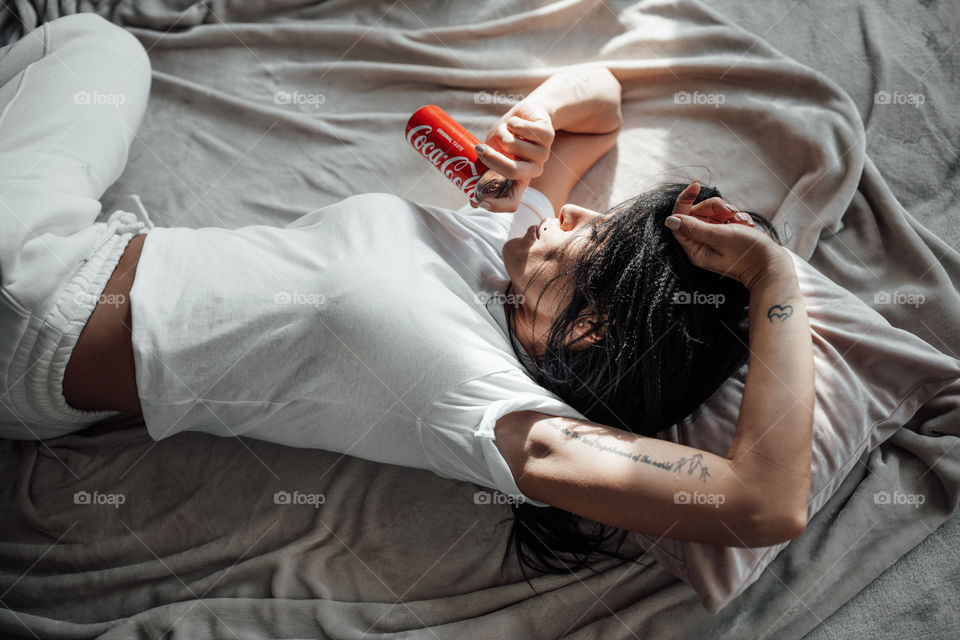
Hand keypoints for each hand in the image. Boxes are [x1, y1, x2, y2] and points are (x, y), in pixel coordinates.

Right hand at [472, 100, 554, 211]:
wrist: (527, 112)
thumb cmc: (506, 135)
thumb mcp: (492, 152)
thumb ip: (484, 169)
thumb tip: (472, 197)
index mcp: (519, 179)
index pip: (512, 202)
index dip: (497, 205)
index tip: (479, 201)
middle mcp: (533, 171)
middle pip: (512, 172)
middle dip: (492, 159)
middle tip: (479, 149)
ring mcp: (542, 154)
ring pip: (512, 145)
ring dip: (502, 131)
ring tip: (507, 129)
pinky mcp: (547, 136)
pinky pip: (522, 129)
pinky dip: (512, 122)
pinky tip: (517, 122)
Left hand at [665, 181, 784, 288]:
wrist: (771, 264)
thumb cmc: (746, 253)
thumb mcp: (719, 236)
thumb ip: (694, 227)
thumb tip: (670, 220)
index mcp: (694, 248)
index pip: (679, 219)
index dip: (685, 200)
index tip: (696, 185)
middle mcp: (701, 243)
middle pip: (697, 211)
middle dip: (715, 206)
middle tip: (731, 213)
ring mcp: (714, 237)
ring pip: (713, 211)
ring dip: (728, 211)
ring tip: (741, 221)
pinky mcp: (726, 233)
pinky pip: (725, 216)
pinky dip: (736, 216)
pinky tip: (746, 224)